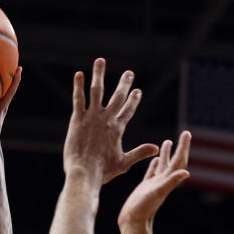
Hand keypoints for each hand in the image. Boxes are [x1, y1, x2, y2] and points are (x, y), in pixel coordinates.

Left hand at [63, 58, 157, 183]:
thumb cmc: (103, 171)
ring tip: (100, 60)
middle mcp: (107, 119)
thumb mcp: (124, 163)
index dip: (134, 100)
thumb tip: (156, 148)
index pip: (129, 110)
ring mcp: (91, 117)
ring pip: (97, 91)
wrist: (84, 173)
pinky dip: (78, 86)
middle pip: (118, 96)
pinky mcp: (77, 119)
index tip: (137, 91)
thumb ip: (139, 153)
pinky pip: (78, 99)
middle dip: (124, 83)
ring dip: (99, 74)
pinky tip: (79, 74)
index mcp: (118, 129)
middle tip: (129, 72)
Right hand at [117, 131, 190, 228]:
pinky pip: (152, 172)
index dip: (183, 147)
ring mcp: (154, 184)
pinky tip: (155, 159)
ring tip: (168, 141)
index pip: (178, 160)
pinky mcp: (146, 187)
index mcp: (167, 180)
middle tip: (185, 134)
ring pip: (163, 165)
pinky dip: (155, 164)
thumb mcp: (157, 193)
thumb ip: (171, 182)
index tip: (187, 133)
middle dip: (180, 147)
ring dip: (167, 154)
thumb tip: (186, 173)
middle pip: (174, 161)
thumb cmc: (143, 209)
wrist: (133, 222)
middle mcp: (163, 181)